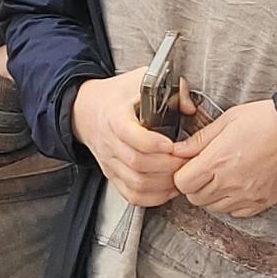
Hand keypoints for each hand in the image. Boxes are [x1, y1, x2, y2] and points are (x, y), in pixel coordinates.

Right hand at [73, 69, 180, 208]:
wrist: (87, 111)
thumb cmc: (118, 96)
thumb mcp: (140, 80)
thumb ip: (169, 88)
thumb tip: (189, 106)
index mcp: (115, 116)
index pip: (130, 135)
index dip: (152, 143)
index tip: (171, 144)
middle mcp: (110, 142)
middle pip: (137, 163)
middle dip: (167, 165)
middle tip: (187, 160)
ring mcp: (110, 162)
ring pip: (136, 183)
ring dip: (163, 183)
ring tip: (180, 174)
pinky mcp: (113, 176)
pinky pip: (132, 195)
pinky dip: (153, 197)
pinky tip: (168, 188)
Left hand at [171, 98, 276, 219]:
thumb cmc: (264, 121)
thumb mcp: (227, 120)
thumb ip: (199, 139)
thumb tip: (177, 150)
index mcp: (217, 160)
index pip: (182, 183)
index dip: (182, 175)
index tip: (190, 167)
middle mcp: (229, 182)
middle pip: (195, 198)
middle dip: (195, 186)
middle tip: (205, 172)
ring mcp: (245, 195)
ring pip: (213, 207)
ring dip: (212, 196)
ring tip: (223, 177)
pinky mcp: (260, 202)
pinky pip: (235, 213)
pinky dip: (232, 203)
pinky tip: (238, 186)